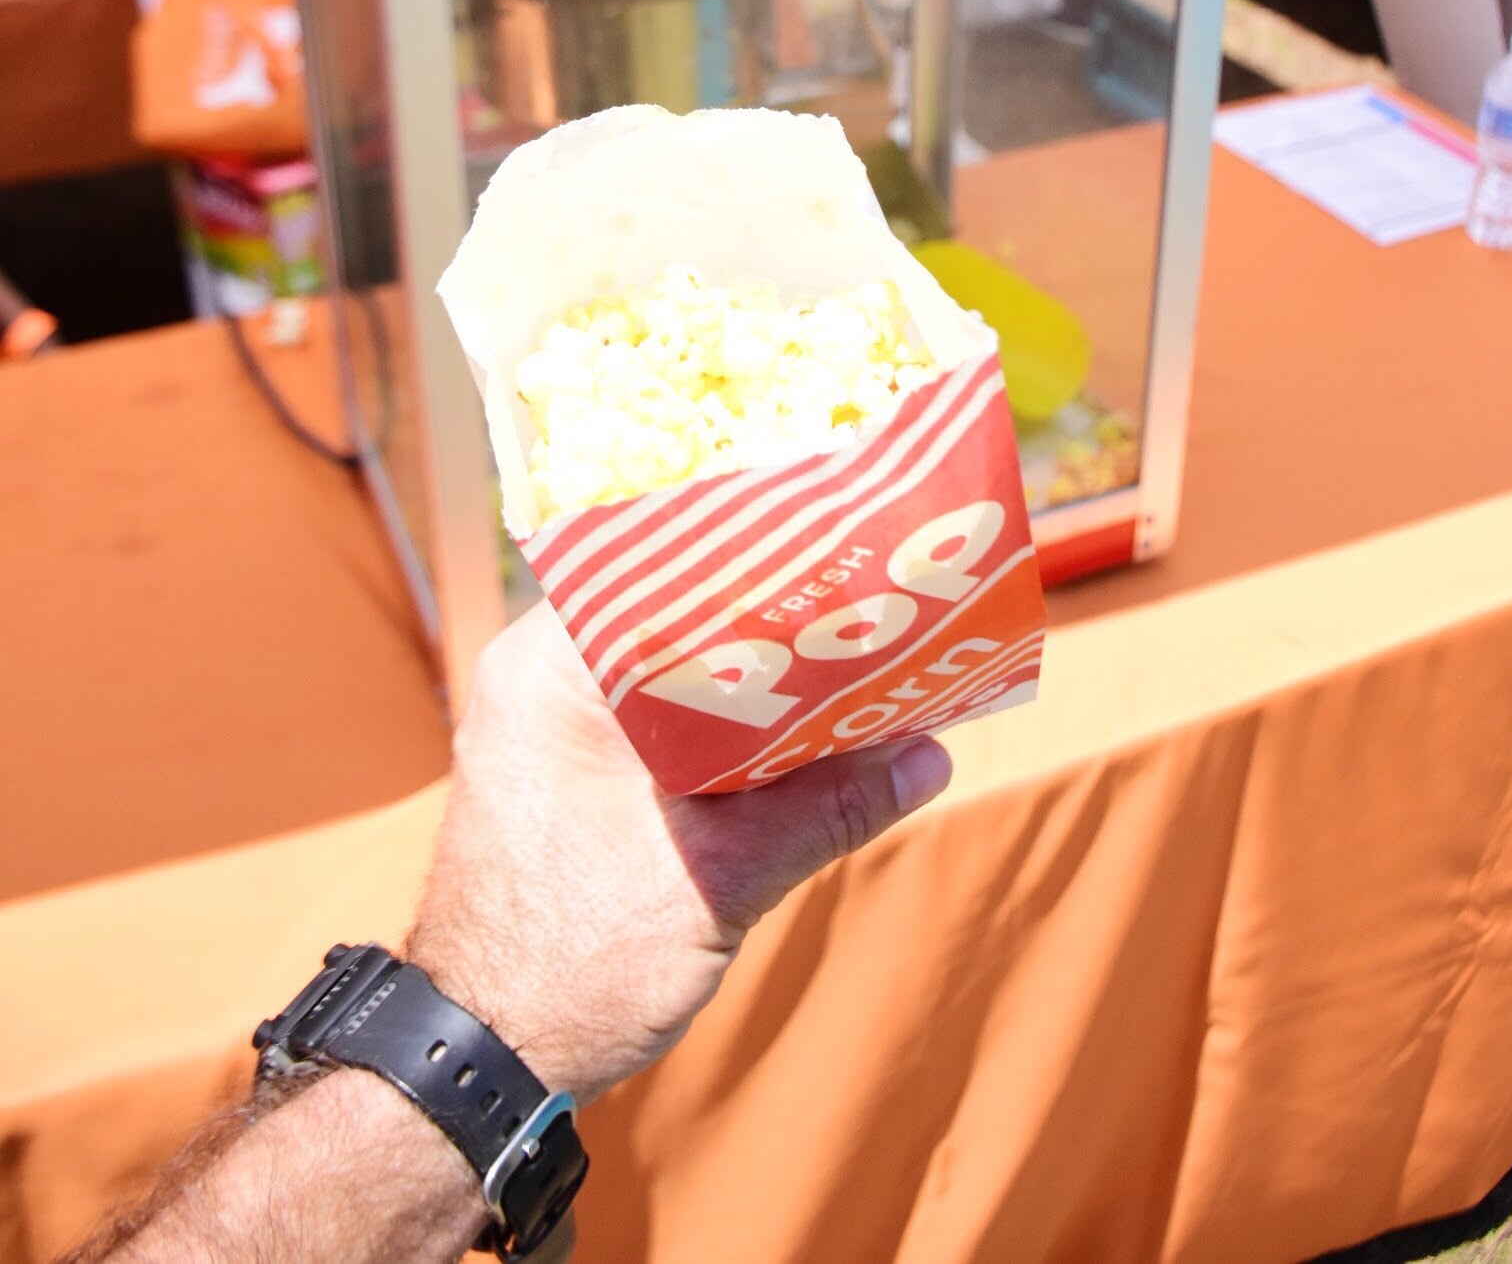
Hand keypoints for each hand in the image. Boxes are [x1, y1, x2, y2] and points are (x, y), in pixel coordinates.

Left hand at [409, 599, 951, 1106]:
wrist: (475, 1066)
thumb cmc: (571, 967)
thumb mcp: (719, 880)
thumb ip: (823, 808)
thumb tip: (929, 755)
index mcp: (548, 666)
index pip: (664, 565)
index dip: (760, 556)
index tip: (841, 550)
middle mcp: (538, 676)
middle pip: (675, 619)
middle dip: (773, 623)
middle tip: (866, 605)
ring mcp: (547, 727)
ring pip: (673, 673)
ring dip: (754, 683)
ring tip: (851, 663)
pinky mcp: (567, 775)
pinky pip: (659, 722)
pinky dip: (723, 730)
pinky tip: (796, 739)